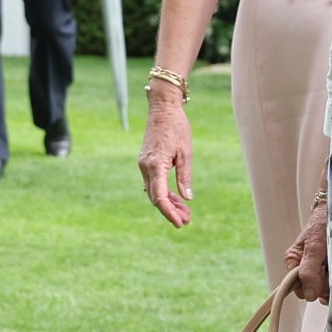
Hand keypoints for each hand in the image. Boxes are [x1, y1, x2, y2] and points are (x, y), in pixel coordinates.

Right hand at [138, 92, 192, 226]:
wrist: (163, 108)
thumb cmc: (177, 127)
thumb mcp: (186, 153)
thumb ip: (185, 177)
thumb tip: (187, 199)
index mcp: (155, 165)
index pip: (159, 197)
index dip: (169, 213)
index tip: (180, 223)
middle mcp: (145, 167)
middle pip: (156, 198)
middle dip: (171, 211)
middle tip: (187, 221)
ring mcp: (144, 165)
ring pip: (154, 191)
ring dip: (169, 203)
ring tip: (185, 213)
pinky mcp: (146, 162)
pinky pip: (154, 183)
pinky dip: (164, 192)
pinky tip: (177, 199)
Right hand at [285, 203, 328, 302]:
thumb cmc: (323, 224)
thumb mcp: (315, 246)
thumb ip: (309, 270)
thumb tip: (308, 296)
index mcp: (293, 263)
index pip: (299, 289)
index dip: (312, 287)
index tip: (323, 274)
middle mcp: (304, 269)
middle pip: (314, 292)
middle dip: (325, 285)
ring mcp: (319, 271)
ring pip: (326, 290)